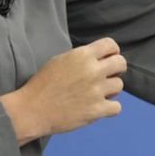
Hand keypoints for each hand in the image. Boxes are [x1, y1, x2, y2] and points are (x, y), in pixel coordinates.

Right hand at [0, 37, 125, 142]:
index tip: (108, 59)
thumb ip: (81, 57)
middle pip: (121, 63)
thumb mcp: (60, 60)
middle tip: (107, 76)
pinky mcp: (97, 110)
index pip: (111, 45)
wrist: (33, 109)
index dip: (112, 51)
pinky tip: (99, 107)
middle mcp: (93, 71)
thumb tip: (97, 59)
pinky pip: (117, 107)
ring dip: (111, 89)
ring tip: (98, 93)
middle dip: (116, 69)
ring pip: (119, 85)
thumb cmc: (42, 84)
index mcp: (83, 55)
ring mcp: (96, 91)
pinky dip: (110, 108)